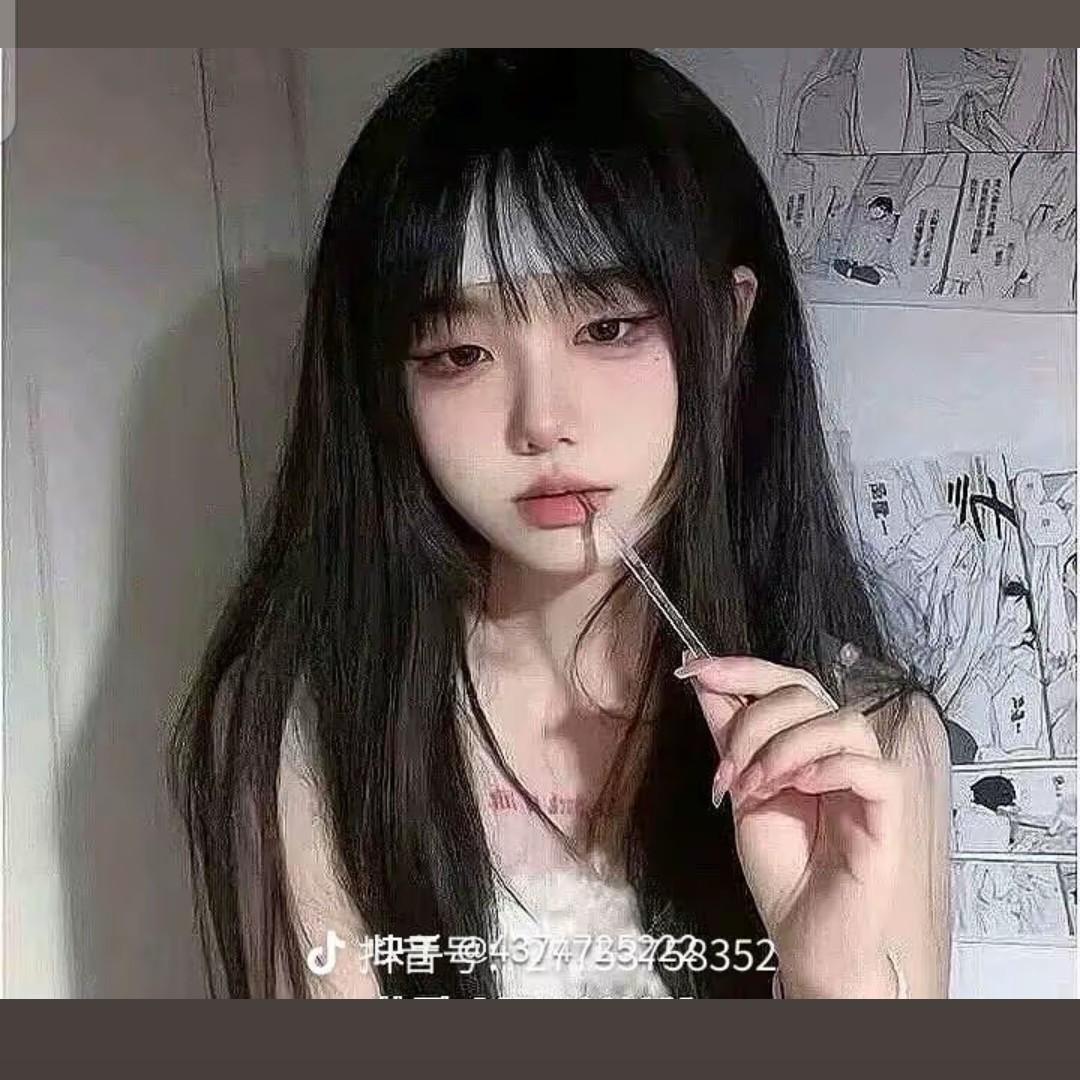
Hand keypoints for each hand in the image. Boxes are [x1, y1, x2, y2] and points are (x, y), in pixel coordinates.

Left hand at [675, 652, 902, 996]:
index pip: (785, 681)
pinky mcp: (889, 814)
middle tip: (730, 772)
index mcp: (805, 742)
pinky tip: (801, 788)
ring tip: (760, 786)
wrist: (803, 934)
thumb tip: (704, 681)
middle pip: (806, 692)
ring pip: (843, 722)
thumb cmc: (781, 868)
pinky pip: (873, 768)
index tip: (696, 670)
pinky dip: (831, 768)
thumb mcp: (740, 791)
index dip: (742, 669)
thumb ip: (729, 737)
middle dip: (753, 723)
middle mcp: (838, 752)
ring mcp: (867, 780)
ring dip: (786, 746)